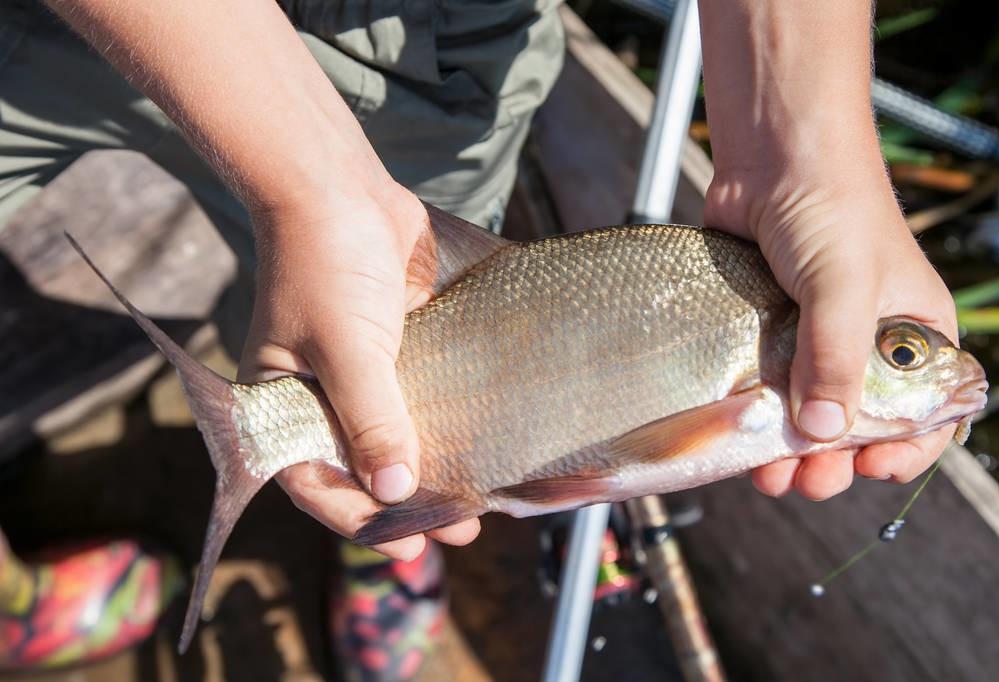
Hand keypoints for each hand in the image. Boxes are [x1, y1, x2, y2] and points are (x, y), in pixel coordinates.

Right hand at [238, 184, 479, 559]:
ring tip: (478, 499)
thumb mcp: (345, 348)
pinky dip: (442, 420)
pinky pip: (418, 395)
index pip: (315, 482)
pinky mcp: (395, 346)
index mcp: (281, 406)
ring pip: (394, 436)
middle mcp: (317, 397)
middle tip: (460, 529)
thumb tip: (397, 490)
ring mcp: (359, 372)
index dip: (361, 520)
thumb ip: (371, 419)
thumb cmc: (323, 262)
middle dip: (408, 503)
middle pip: (360, 468)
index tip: (412, 545)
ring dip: (431, 466)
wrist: (337, 185)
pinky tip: (477, 440)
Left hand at [705, 169, 958, 499]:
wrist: (771, 155)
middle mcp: (865, 344)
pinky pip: (764, 387)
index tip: (870, 470)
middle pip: (857, 425)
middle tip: (809, 481)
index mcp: (912, 335)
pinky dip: (754, 416)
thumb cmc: (830, 206)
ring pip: (804, 414)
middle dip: (833, 462)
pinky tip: (737, 436)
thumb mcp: (844, 286)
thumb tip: (820, 435)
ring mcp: (812, 338)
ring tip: (768, 476)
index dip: (904, 449)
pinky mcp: (766, 330)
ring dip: (788, 452)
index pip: (925, 413)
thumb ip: (834, 359)